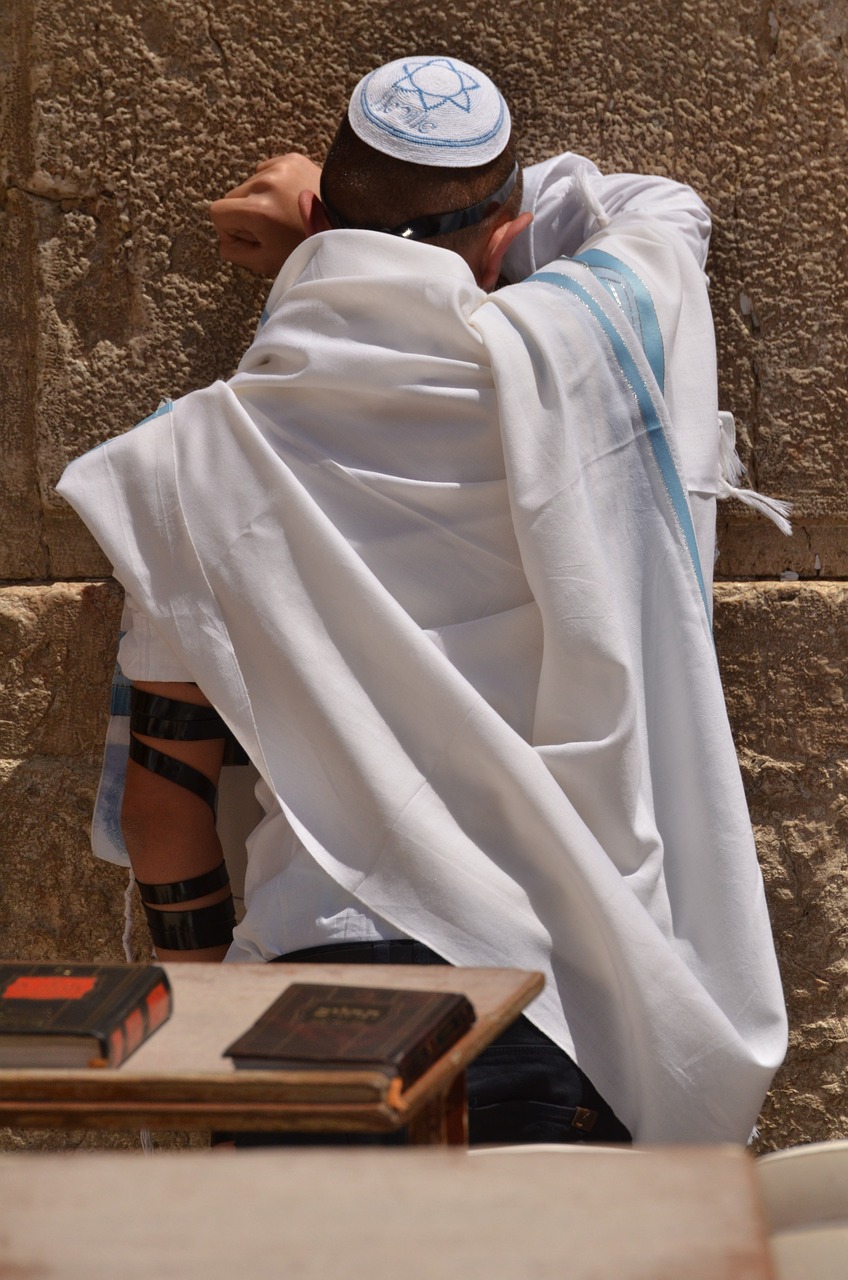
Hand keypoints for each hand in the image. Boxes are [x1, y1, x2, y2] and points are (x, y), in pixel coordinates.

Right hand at [209, 153, 322, 275]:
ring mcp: (280, 167)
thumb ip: (235, 252)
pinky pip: (266, 170)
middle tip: (273, 229)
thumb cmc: (308, 248)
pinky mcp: (292, 158)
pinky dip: (273, 185)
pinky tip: (291, 199)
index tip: (251, 238)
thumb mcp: (267, 262)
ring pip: (249, 184)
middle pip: (232, 196)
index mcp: (258, 210)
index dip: (229, 230)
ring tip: (285, 214)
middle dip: (245, 214)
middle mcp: (266, 183)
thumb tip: (224, 238)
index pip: (217, 212)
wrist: (347, 227)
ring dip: (260, 199)